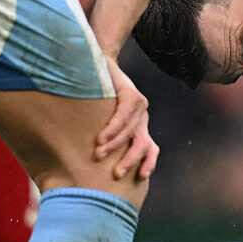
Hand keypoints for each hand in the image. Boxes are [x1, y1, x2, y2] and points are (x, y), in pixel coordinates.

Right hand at [93, 56, 158, 180]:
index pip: (150, 148)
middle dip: (130, 160)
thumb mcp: (104, 119)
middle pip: (143, 144)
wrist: (99, 64)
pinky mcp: (131, 93)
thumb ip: (106, 137)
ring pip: (131, 131)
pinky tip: (101, 137)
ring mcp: (139, 105)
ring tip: (99, 154)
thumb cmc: (98, 96)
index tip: (142, 177)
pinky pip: (123, 115)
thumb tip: (91, 162)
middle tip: (116, 173)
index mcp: (139, 126)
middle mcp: (142, 117)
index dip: (149, 162)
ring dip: (114, 145)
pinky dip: (112, 128)